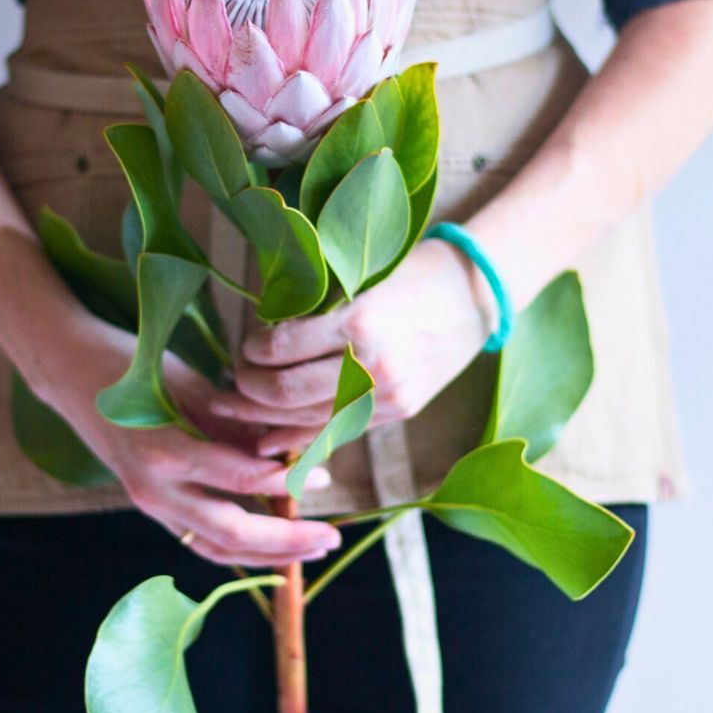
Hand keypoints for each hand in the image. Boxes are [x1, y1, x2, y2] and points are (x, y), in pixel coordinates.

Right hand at [32, 313, 342, 567]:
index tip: (324, 474)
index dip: (287, 479)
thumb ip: (231, 419)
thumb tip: (281, 446)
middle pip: (231, 533)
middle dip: (285, 542)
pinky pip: (197, 536)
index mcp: (165, 451)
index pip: (240, 478)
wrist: (68, 369)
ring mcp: (148, 501)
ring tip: (307, 550)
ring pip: (214, 547)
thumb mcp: (188, 381)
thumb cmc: (129, 363)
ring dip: (264, 555)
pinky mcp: (148, 503)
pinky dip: (235, 545)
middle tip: (329, 537)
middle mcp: (154, 488)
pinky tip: (267, 543)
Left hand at [208, 239, 494, 455]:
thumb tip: (262, 331)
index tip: (245, 342)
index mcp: (359, 321)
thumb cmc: (414, 271)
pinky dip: (297, 439)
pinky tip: (269, 441)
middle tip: (233, 376)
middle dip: (247, 389)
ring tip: (238, 407)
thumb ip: (315, 305)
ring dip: (264, 417)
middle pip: (284, 393)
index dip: (250, 349)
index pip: (279, 348)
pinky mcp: (397, 412)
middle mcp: (371, 365)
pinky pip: (335, 432)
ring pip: (305, 421)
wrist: (479, 293)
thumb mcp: (362, 274)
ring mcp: (387, 396)